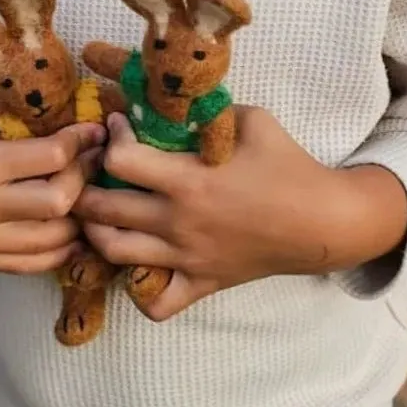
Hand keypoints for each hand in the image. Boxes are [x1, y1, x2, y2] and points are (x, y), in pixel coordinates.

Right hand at [0, 99, 105, 273]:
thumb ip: (15, 114)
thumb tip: (68, 108)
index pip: (52, 157)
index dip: (82, 142)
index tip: (96, 132)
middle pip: (59, 203)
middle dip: (84, 181)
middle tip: (91, 165)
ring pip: (51, 241)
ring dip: (77, 220)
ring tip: (85, 197)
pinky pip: (29, 264)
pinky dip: (56, 251)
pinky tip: (69, 231)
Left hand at [75, 110, 406, 319]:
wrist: (322, 222)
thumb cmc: (288, 166)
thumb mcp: (252, 120)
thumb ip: (206, 113)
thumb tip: (169, 102)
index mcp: (189, 180)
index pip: (119, 160)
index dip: (110, 139)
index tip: (118, 128)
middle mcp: (178, 222)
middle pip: (102, 208)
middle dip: (84, 186)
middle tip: (89, 172)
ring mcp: (186, 257)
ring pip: (113, 252)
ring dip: (95, 231)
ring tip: (98, 214)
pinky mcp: (199, 283)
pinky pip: (154, 304)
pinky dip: (137, 291)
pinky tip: (136, 266)